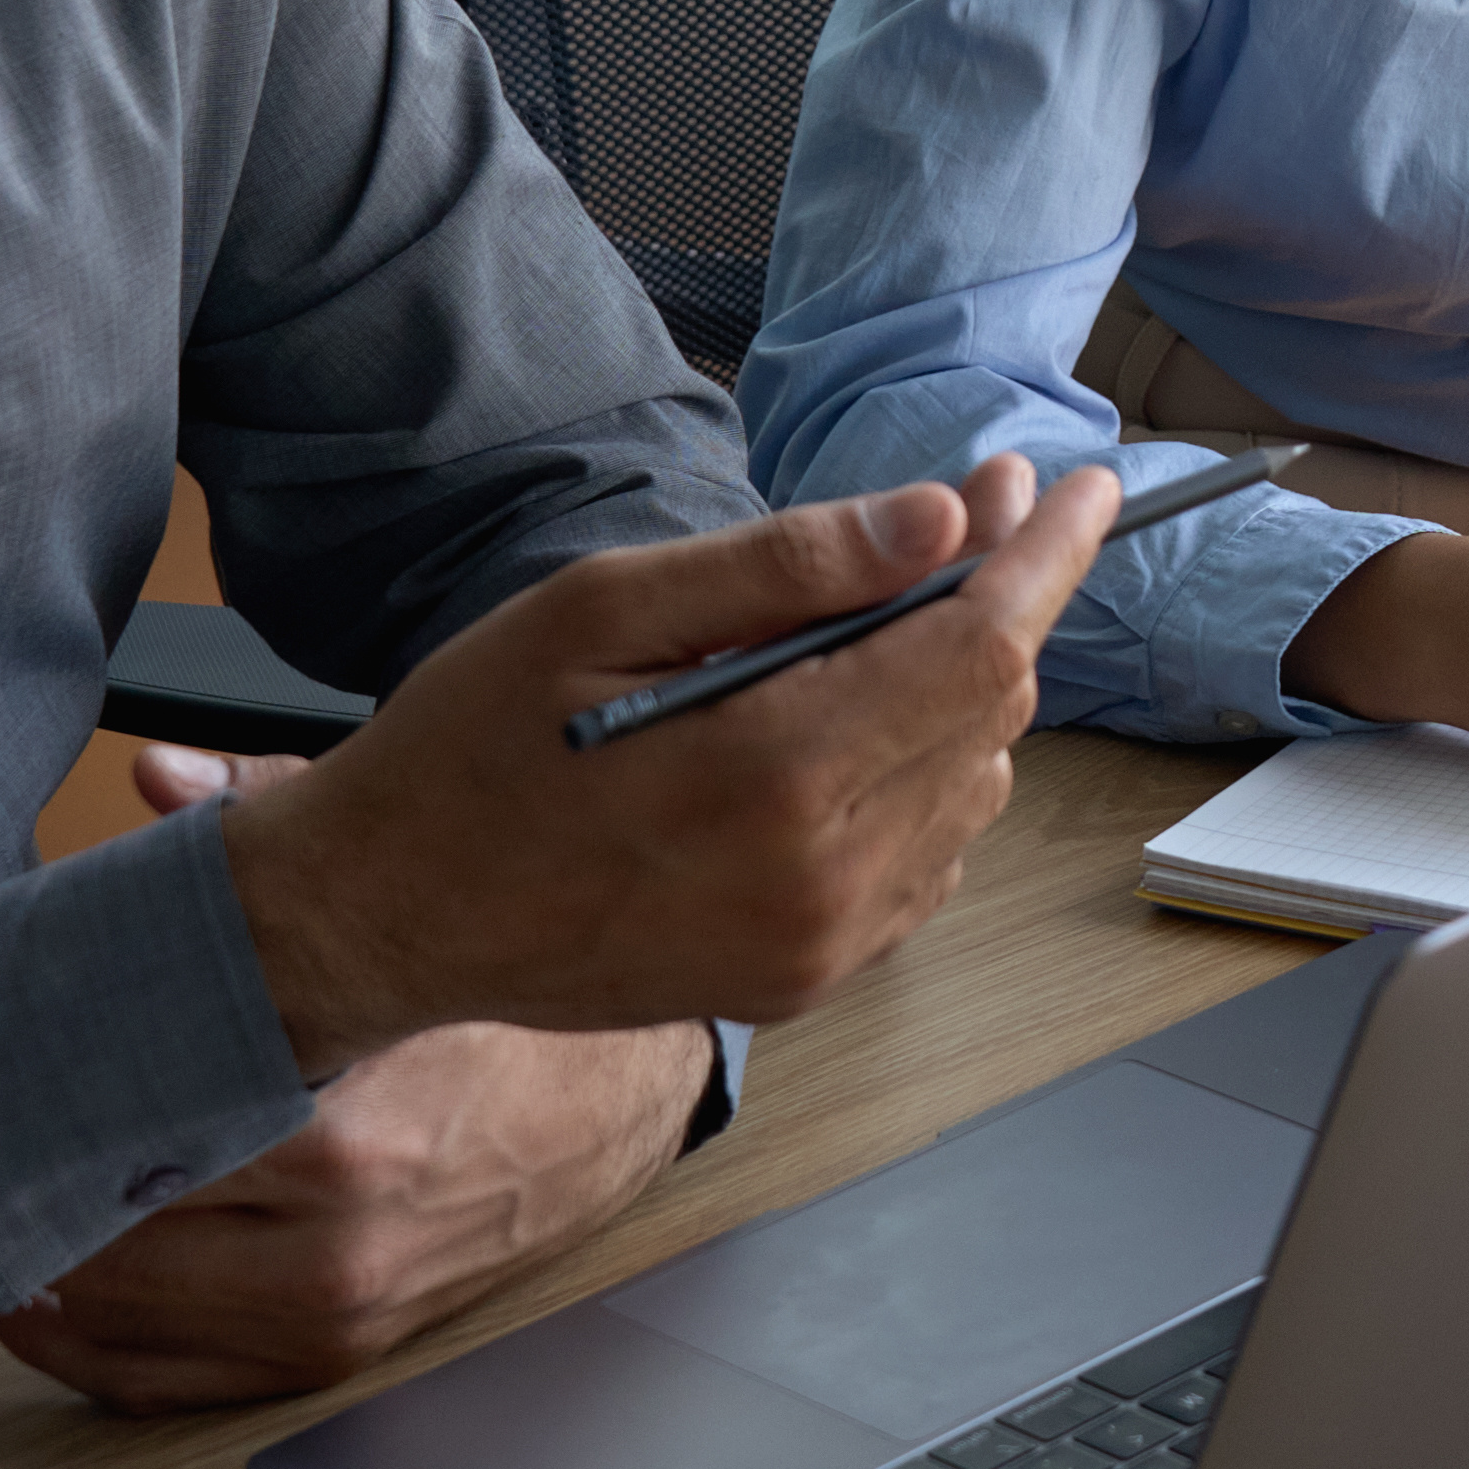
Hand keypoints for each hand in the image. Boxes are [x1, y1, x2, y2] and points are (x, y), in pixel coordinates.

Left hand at [0, 871, 712, 1412]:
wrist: (623, 1103)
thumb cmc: (501, 1005)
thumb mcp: (402, 894)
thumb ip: (272, 823)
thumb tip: (158, 780)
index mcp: (349, 1135)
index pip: (137, 1143)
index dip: (39, 1112)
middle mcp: (342, 1247)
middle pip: (112, 1243)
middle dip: (25, 1193)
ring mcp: (342, 1315)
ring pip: (128, 1328)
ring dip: (40, 1283)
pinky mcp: (339, 1355)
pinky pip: (173, 1385)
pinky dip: (92, 1353)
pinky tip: (45, 1304)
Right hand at [213, 457, 1107, 1070]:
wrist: (386, 922)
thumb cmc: (469, 750)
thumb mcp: (601, 609)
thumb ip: (785, 567)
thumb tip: (939, 521)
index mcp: (770, 774)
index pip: (978, 651)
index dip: (1046, 558)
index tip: (1082, 488)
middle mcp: (820, 878)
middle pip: (988, 715)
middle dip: (994, 604)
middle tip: (966, 513)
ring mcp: (821, 944)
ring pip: (969, 788)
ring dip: (952, 694)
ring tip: (873, 625)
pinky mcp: (807, 980)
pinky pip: (924, 858)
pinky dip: (915, 777)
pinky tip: (838, 730)